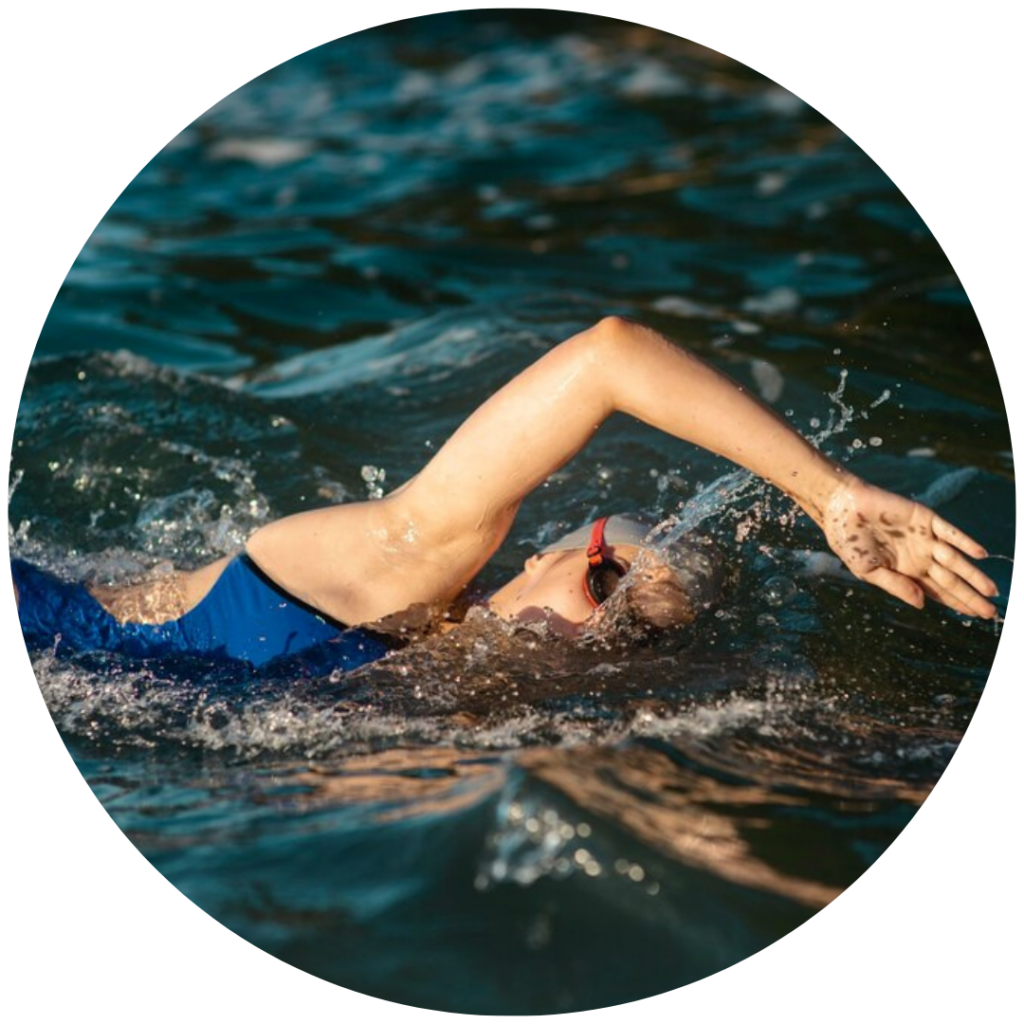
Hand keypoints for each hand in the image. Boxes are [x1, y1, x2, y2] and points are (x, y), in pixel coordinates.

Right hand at [821, 477, 997, 617]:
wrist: (841, 509)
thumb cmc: (848, 541)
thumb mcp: (867, 571)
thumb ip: (895, 586)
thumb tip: (922, 604)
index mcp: (905, 571)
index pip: (937, 590)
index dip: (955, 603)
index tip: (974, 615)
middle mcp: (919, 556)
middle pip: (950, 579)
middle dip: (970, 596)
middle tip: (990, 612)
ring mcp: (924, 538)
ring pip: (955, 560)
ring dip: (973, 574)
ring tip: (990, 590)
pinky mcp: (924, 519)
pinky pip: (949, 532)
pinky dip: (965, 542)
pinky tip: (979, 554)